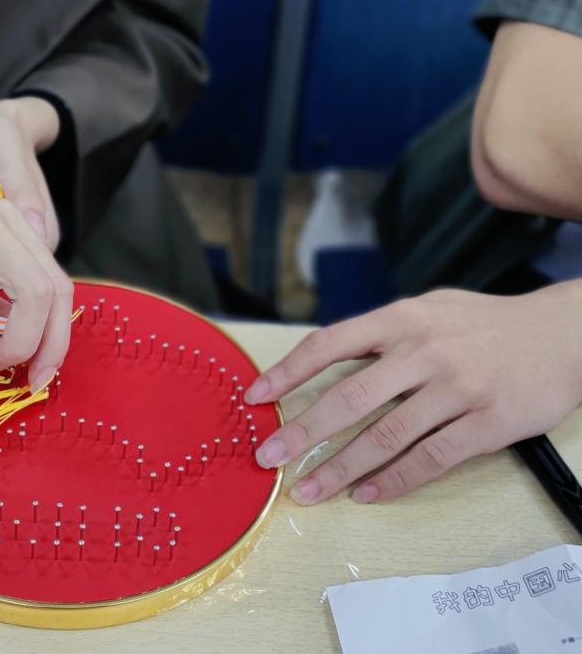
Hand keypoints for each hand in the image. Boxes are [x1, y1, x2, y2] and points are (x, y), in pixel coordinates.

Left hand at [245, 284, 581, 503]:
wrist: (564, 333)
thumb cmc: (485, 323)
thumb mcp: (428, 309)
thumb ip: (382, 333)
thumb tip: (327, 362)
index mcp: (402, 318)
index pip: (329, 344)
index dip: (287, 371)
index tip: (253, 397)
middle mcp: (424, 351)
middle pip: (348, 397)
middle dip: (301, 432)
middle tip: (268, 458)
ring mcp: (456, 389)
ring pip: (385, 436)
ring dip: (340, 468)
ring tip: (308, 491)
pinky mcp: (487, 423)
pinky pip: (430, 459)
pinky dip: (394, 481)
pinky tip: (367, 494)